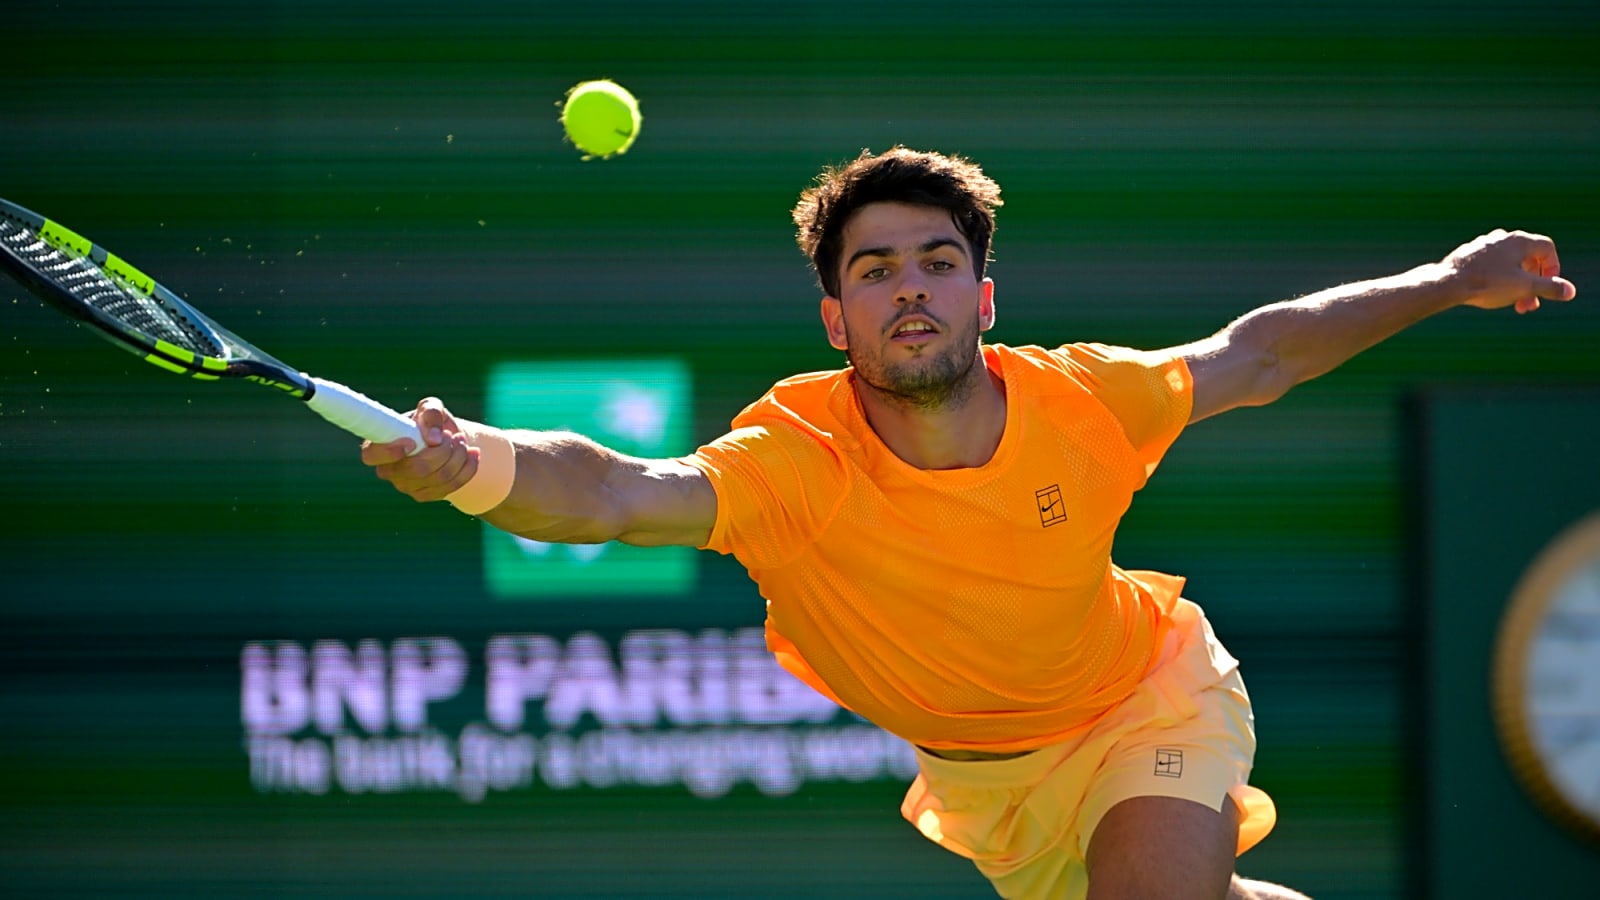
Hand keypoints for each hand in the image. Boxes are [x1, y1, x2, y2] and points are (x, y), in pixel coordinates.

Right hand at [359, 397, 480, 501]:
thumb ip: (430, 414)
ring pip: (438, 478)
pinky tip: (473, 454)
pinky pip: (451, 486)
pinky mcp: (427, 495)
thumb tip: (433, 438)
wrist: (447, 439)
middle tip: (453, 436)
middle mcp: (389, 470)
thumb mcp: (432, 408)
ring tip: (462, 440)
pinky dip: (467, 468)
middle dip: (443, 451)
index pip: (372, 456)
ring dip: (458, 457)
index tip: (411, 442)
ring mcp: (407, 486)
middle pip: (417, 469)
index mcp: (380, 445)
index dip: (389, 452)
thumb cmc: (431, 421)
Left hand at [1445, 229, 1576, 314]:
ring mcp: (1483, 245)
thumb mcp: (1524, 288)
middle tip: (1529, 306)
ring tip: (1512, 305)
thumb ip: (1549, 288)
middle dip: (1532, 284)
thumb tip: (1569, 291)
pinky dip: (1497, 280)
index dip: (1553, 268)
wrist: (1446, 283)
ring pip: (1508, 264)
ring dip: (1515, 285)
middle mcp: (1502, 237)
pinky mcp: (1468, 255)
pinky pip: (1490, 266)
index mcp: (1519, 240)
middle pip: (1527, 259)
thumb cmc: (1487, 283)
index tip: (1548, 287)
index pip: (1547, 248)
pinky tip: (1490, 294)